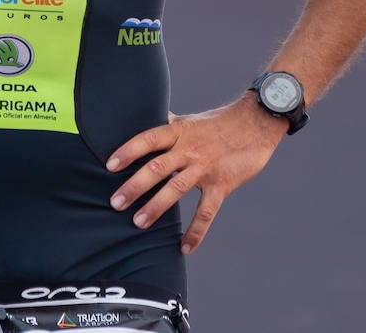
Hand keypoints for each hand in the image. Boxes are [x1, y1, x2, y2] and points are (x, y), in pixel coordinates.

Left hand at [106, 96, 287, 253]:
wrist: (256, 122)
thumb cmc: (218, 122)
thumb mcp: (189, 120)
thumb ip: (168, 124)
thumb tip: (145, 117)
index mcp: (178, 131)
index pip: (148, 139)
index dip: (128, 151)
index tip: (109, 166)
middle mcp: (188, 148)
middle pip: (157, 166)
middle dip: (135, 185)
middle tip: (115, 202)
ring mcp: (205, 167)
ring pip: (177, 189)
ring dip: (156, 207)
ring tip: (138, 223)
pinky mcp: (222, 184)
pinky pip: (206, 212)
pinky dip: (195, 231)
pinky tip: (184, 248)